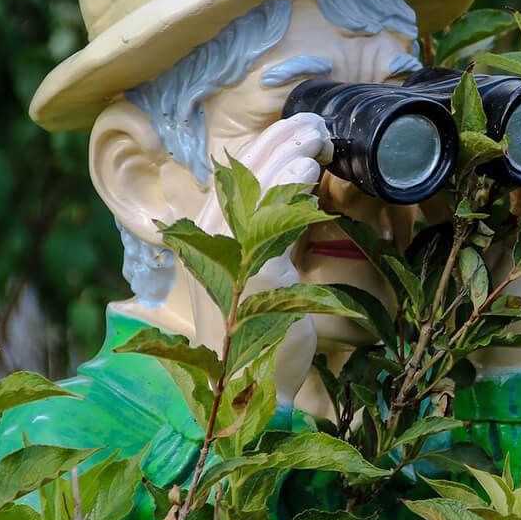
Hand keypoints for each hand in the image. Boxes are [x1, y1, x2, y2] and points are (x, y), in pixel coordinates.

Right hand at [192, 112, 331, 407]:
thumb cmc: (266, 330)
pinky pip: (267, 235)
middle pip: (238, 184)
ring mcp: (222, 272)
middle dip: (276, 146)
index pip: (232, 182)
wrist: (259, 393)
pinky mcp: (247, 291)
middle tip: (314, 126)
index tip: (300, 128)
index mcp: (207, 245)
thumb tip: (298, 176)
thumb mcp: (270, 268)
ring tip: (313, 142)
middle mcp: (206, 255)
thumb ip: (274, 229)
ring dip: (282, 162)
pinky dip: (285, 200)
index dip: (264, 149)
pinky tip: (306, 178)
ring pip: (249, 201)